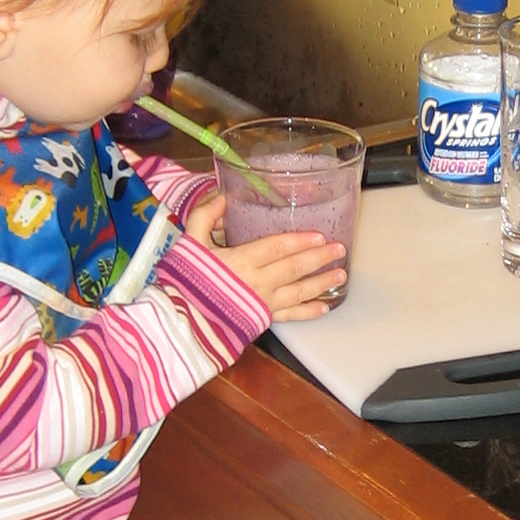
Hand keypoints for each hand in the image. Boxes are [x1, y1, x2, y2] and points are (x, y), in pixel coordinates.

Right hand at [185, 194, 346, 318]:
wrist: (178, 322)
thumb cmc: (183, 281)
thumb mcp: (188, 242)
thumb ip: (204, 216)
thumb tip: (222, 197)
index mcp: (241, 261)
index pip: (278, 247)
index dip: (300, 241)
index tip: (320, 235)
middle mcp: (257, 283)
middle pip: (294, 268)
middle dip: (320, 258)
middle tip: (339, 249)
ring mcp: (262, 303)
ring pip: (299, 292)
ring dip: (322, 283)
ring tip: (341, 275)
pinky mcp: (260, 320)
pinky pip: (290, 317)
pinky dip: (309, 312)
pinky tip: (324, 307)